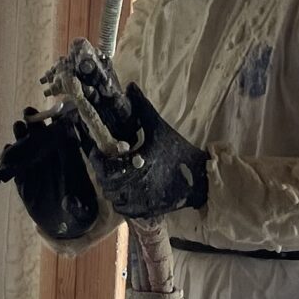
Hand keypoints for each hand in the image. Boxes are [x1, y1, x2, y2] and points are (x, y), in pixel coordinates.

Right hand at [0, 106, 104, 244]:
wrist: (64, 226)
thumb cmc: (79, 215)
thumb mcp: (80, 213)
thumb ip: (75, 207)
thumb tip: (69, 201)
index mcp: (71, 164)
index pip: (66, 141)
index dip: (61, 126)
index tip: (56, 114)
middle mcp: (53, 163)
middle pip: (44, 139)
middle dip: (37, 124)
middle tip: (29, 111)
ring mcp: (37, 170)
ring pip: (29, 149)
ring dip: (23, 136)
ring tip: (18, 125)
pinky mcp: (24, 181)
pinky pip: (16, 167)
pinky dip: (10, 158)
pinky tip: (6, 149)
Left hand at [89, 82, 207, 219]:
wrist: (201, 177)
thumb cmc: (178, 150)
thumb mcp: (160, 127)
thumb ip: (143, 108)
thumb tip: (131, 86)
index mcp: (138, 163)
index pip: (105, 167)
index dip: (98, 160)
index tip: (99, 152)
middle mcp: (137, 185)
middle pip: (107, 185)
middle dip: (104, 174)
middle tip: (107, 164)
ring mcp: (143, 201)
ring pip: (114, 200)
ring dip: (112, 189)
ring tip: (116, 177)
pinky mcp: (149, 211)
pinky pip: (126, 211)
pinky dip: (122, 203)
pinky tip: (126, 191)